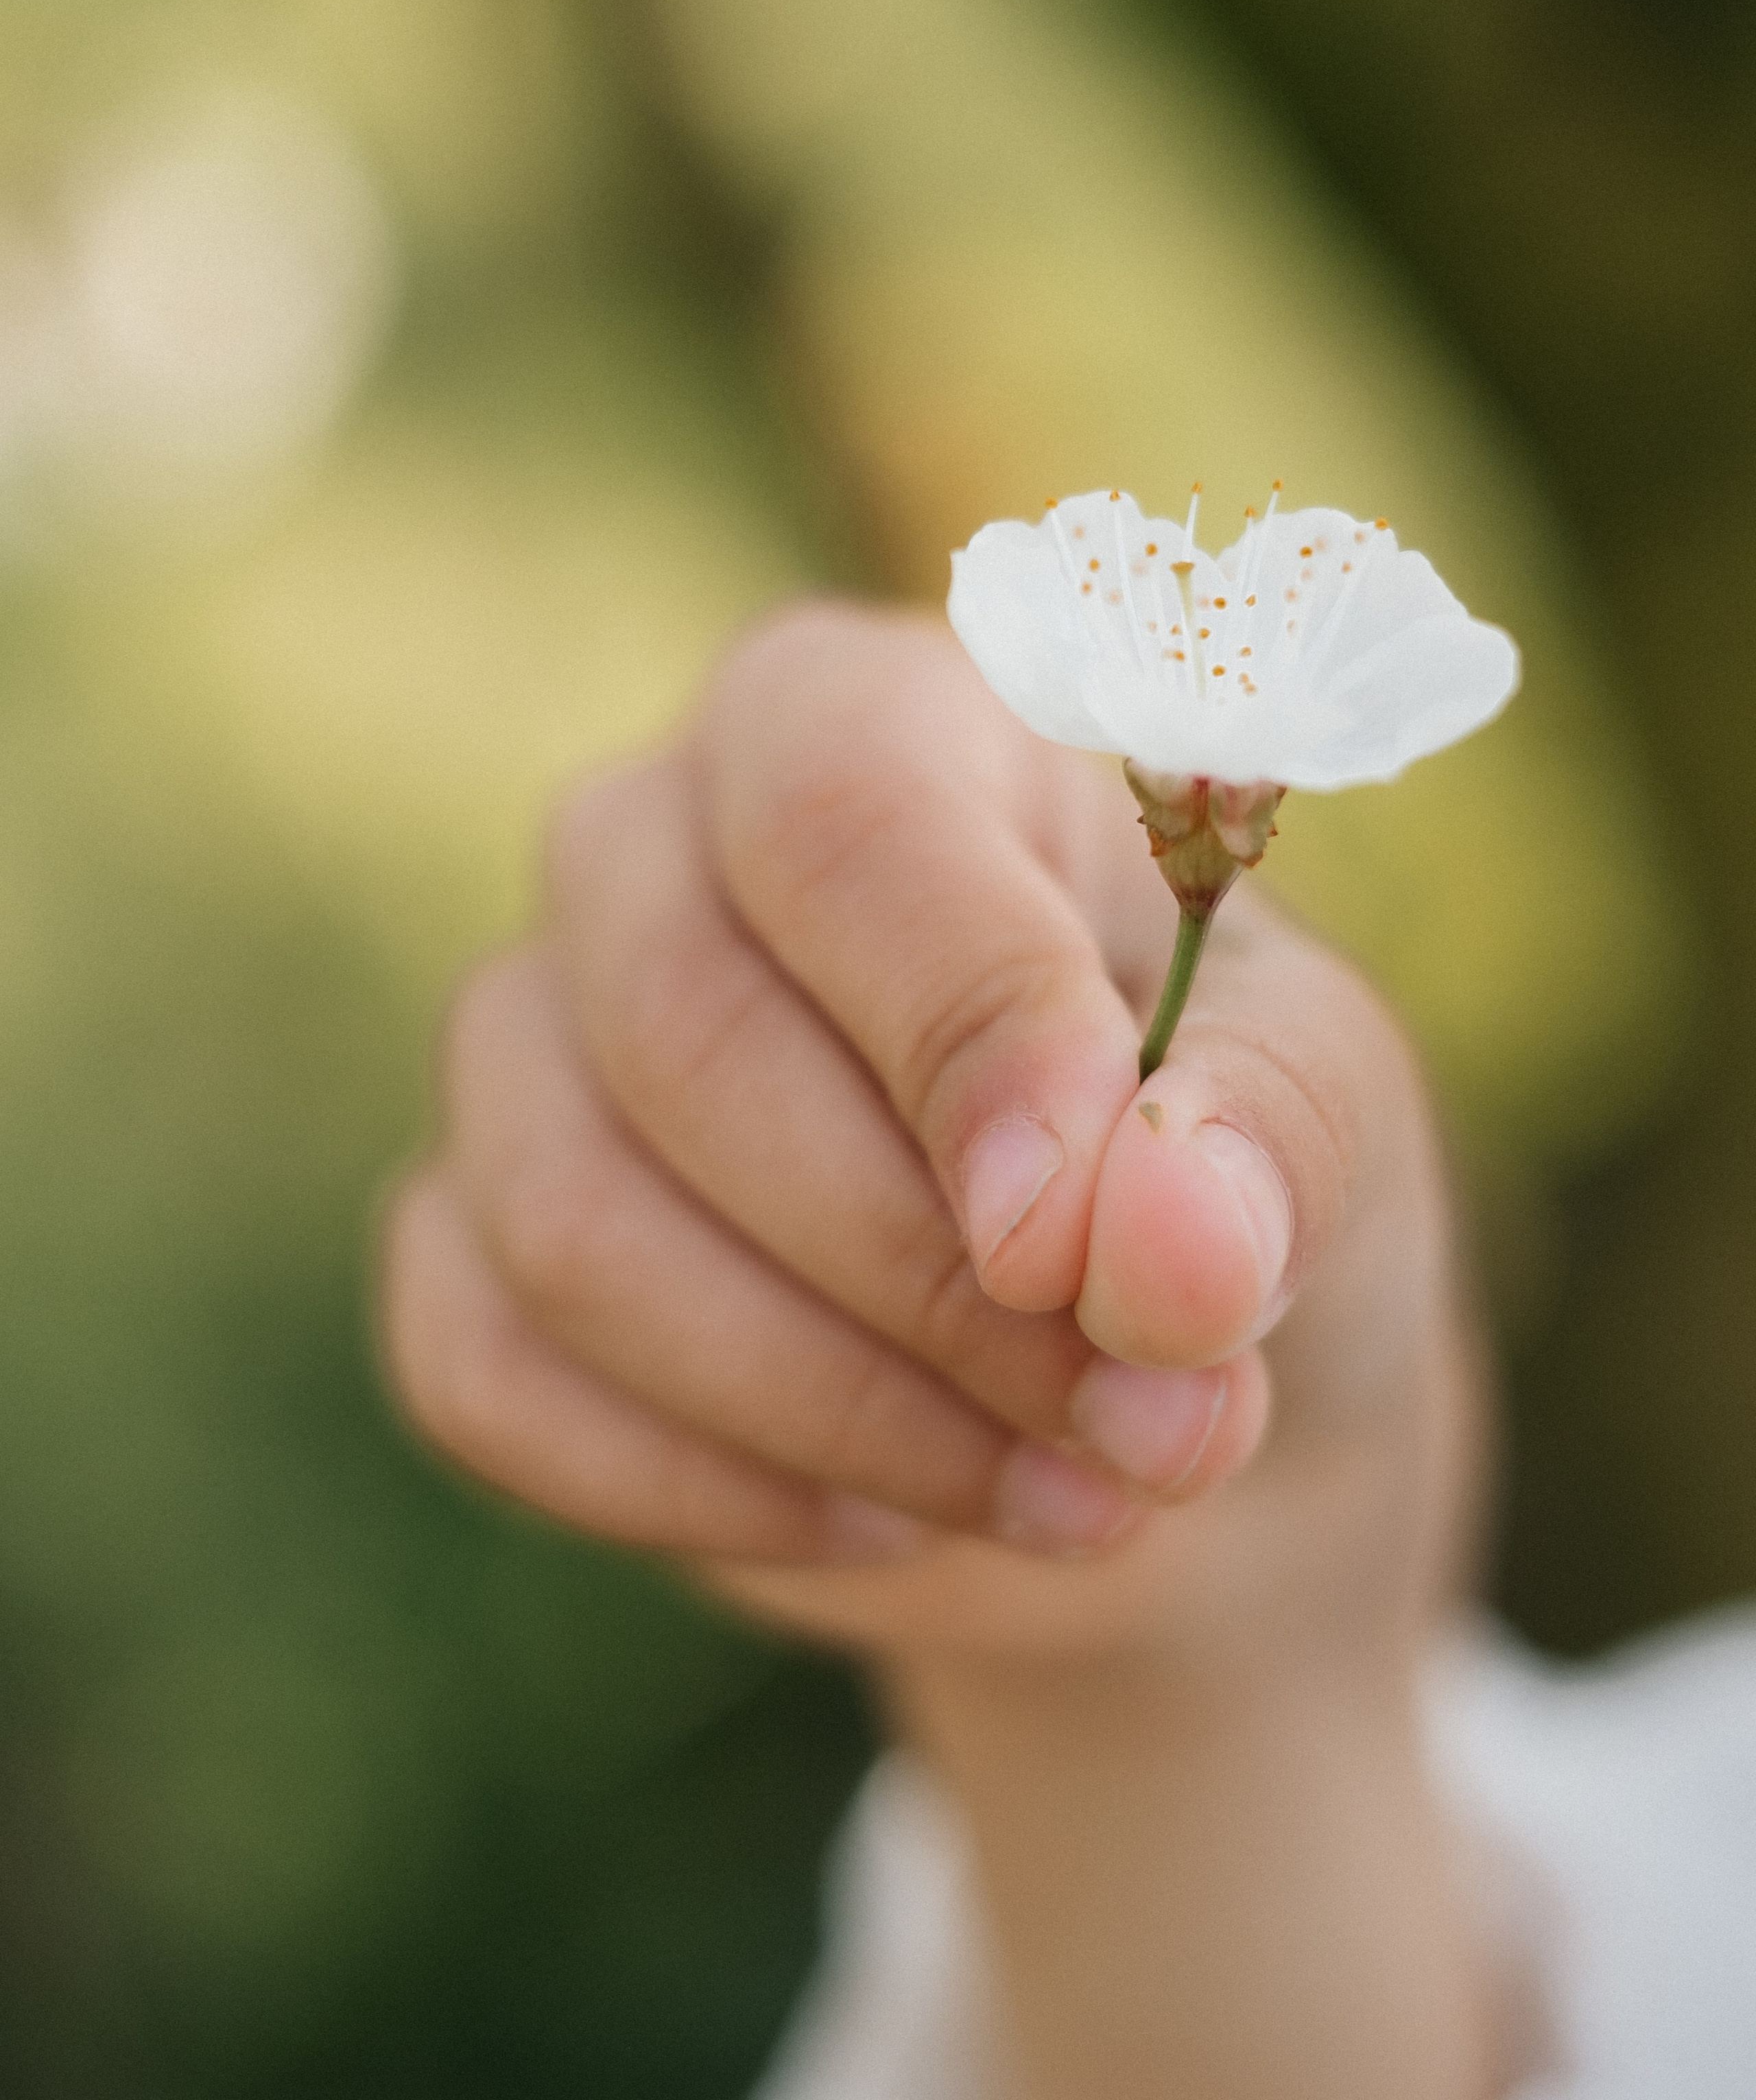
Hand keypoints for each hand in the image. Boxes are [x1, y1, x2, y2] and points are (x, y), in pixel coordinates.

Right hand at [381, 602, 1480, 1672]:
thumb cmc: (1242, 1170)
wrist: (1148, 1386)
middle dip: (924, 1278)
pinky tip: (880, 1522)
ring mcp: (531, 1031)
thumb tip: (1156, 1252)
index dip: (960, 1028)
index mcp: (882, 717)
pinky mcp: (471, 1233)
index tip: (1085, 1250)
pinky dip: (697, 1488)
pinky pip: (479, 1363)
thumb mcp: (1335, 1121)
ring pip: (567, 1218)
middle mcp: (664, 835)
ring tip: (1068, 1496)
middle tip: (1149, 1429)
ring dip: (833, 1410)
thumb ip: (1272, 1146)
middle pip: (683, 1027)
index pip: (845, 813)